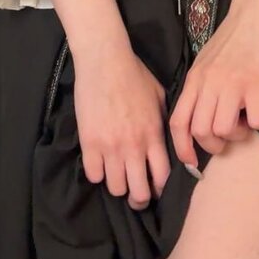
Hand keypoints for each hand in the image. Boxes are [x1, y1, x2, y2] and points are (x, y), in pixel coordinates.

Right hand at [73, 45, 171, 211]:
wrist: (105, 61)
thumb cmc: (135, 74)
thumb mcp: (159, 97)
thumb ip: (164, 121)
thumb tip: (169, 139)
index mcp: (154, 134)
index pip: (162, 177)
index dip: (159, 189)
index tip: (155, 187)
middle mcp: (134, 146)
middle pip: (139, 192)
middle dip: (139, 198)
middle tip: (135, 192)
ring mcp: (110, 146)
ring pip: (115, 188)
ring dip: (117, 184)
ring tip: (116, 175)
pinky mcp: (89, 143)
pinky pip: (93, 175)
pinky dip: (97, 173)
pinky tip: (99, 162)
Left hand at [169, 0, 258, 168]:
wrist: (255, 11)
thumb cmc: (233, 38)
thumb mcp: (206, 62)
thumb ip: (201, 87)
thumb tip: (199, 119)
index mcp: (195, 79)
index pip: (178, 122)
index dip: (182, 149)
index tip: (193, 162)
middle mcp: (210, 83)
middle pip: (200, 132)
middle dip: (215, 145)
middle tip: (230, 135)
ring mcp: (233, 83)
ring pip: (224, 130)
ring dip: (238, 135)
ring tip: (246, 121)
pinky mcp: (258, 83)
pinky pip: (257, 121)